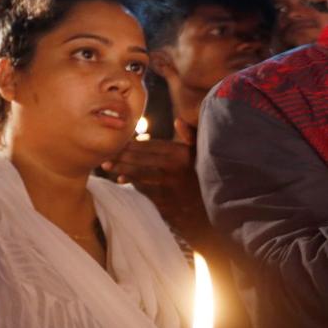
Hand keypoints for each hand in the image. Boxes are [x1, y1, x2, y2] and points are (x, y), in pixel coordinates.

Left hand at [101, 121, 207, 236]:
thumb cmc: (209, 176)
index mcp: (182, 155)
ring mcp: (171, 189)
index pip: (150, 146)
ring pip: (141, 177)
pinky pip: (146, 193)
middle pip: (141, 160)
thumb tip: (178, 120)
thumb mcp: (204, 154)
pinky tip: (122, 182)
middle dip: (121, 157)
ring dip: (123, 171)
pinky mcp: (169, 205)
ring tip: (108, 167)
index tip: (118, 142)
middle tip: (105, 155)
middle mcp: (175, 171)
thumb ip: (191, 136)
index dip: (132, 144)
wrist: (222, 207)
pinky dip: (133, 186)